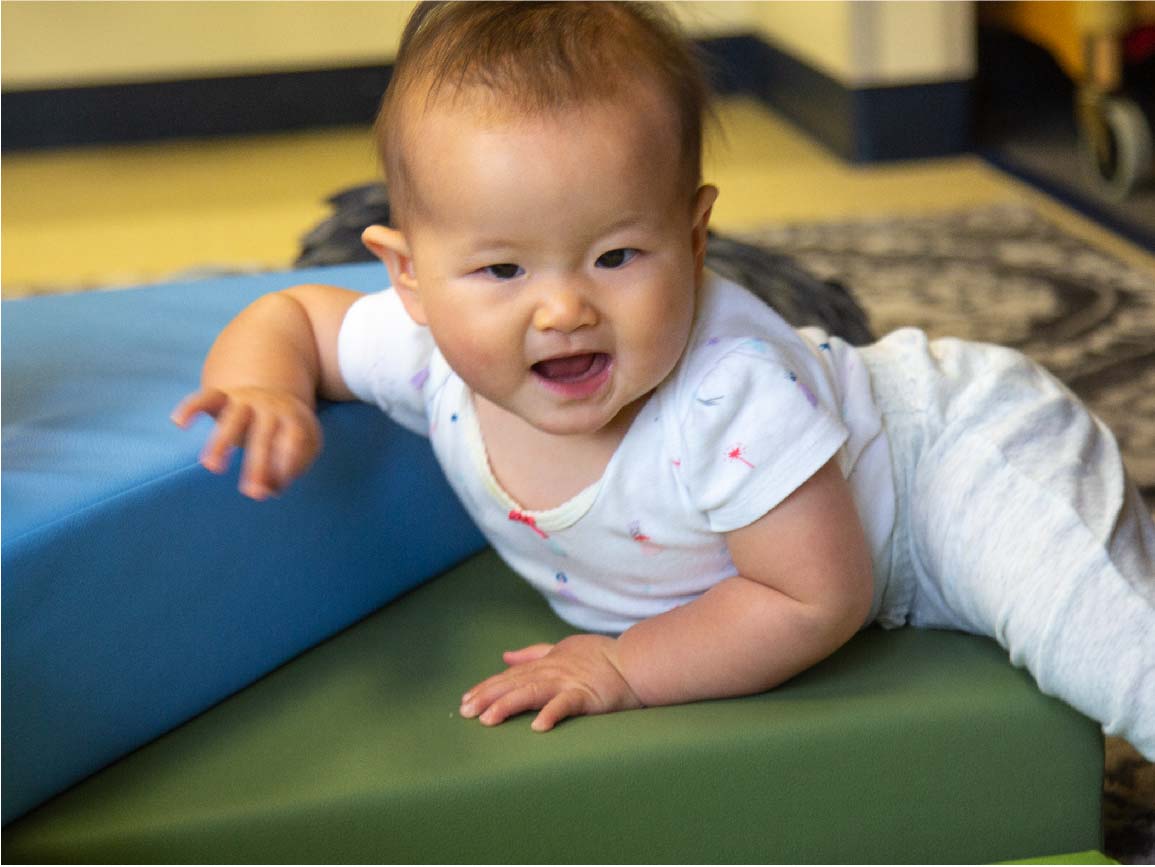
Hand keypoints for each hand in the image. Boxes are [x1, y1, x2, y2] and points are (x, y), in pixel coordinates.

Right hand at [171, 386, 321, 499]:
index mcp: (294, 419)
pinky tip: (178, 422)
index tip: (275, 489)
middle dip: (257, 465)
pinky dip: (191, 407)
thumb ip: (288, 471)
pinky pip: (206, 397)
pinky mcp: (224, 396)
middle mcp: (270, 406)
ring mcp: (246, 399)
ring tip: (211, 467)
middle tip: (251, 494)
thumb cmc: (289, 432)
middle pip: (263, 436)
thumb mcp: (302, 447)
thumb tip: (267, 491)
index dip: (287, 463)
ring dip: (221, 443)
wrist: (276, 392)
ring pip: (232, 419)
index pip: (294, 440)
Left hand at [460, 634, 643, 731]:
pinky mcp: (586, 695)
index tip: (466, 700)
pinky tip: (536, 727)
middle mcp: (552, 671)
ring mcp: (568, 683)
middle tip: (465, 712)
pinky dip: (551, 714)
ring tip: (488, 720)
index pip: (510, 676)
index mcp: (546, 663)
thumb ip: (534, 653)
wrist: (634, 661)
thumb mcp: (563, 648)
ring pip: (531, 692)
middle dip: (487, 697)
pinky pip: (565, 705)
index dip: (486, 687)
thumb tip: (506, 656)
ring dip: (508, 705)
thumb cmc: (601, 656)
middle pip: (513, 684)